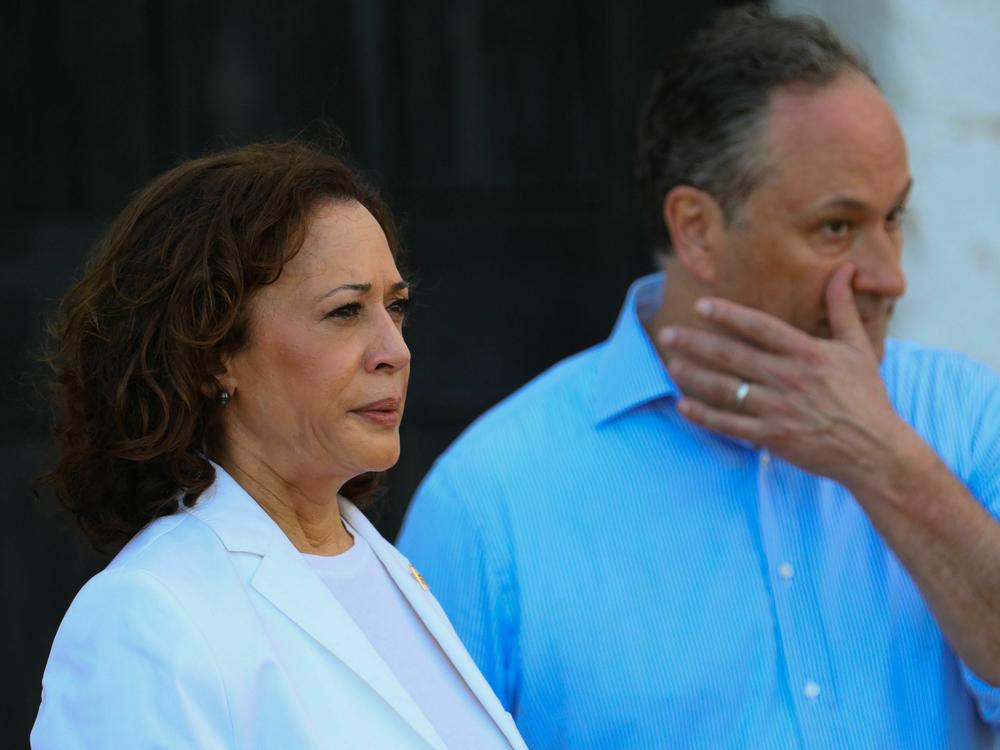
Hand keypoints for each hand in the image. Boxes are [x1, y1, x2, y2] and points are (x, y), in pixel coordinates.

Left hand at [657, 264, 910, 489]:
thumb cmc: (866, 397)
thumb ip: (842, 307)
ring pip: (726, 388)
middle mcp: (788, 378)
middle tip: (667, 334)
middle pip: (733, 355)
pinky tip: (683, 405)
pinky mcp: (772, 436)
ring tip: (670, 364)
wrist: (874, 449)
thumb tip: (845, 269)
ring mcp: (777, 409)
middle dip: (696, 343)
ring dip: (695, 376)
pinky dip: (704, 415)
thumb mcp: (858, 347)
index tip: (702, 306)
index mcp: (807, 353)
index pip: (760, 327)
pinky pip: (730, 424)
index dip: (729, 315)